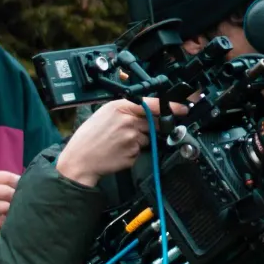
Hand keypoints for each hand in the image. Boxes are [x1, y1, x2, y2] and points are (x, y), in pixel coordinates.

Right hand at [56, 98, 187, 187]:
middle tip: (132, 132)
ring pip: (148, 138)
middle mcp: (129, 121)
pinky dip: (133, 152)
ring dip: (139, 140)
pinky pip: (141, 151)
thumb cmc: (89, 137)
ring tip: (119, 142)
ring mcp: (132, 138)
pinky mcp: (134, 153)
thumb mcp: (104, 113)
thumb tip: (146, 108)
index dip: (172, 106)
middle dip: (151, 127)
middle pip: (154, 122)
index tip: (184, 108)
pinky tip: (119, 151)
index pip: (153, 104)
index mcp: (121, 107)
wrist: (79, 159)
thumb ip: (126, 109)